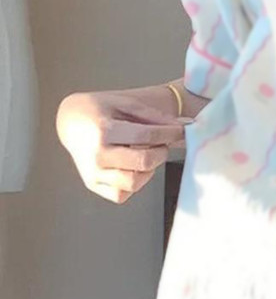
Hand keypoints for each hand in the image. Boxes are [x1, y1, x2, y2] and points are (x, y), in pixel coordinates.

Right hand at [56, 90, 186, 203]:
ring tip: (144, 155)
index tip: (182, 130)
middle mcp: (97, 155)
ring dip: (148, 170)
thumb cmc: (99, 111)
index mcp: (103, 130)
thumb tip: (182, 127)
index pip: (147, 136)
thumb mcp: (126, 104)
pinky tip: (132, 168)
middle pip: (144, 161)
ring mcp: (93, 172)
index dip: (171, 133)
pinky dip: (133, 184)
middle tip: (161, 144)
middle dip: (161, 152)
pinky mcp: (93, 184)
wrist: (70, 121)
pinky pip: (122, 195)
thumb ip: (154, 117)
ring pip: (134, 182)